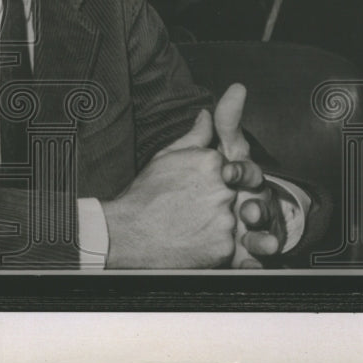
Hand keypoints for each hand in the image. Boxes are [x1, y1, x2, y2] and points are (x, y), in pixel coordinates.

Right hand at [101, 111, 236, 267]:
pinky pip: (228, 245)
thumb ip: (195, 136)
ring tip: (189, 227)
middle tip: (190, 209)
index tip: (194, 189)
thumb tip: (207, 115)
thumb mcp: (167, 156)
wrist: (129, 232)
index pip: (229, 168)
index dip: (213, 180)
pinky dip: (213, 245)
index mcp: (212, 162)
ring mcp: (226, 219)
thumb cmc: (145, 193)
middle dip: (216, 202)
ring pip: (231, 220)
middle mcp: (224, 188)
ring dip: (216, 225)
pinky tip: (192, 241)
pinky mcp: (225, 247)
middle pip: (232, 194)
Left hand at [213, 83, 285, 266]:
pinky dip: (253, 265)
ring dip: (264, 238)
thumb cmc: (211, 180)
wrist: (195, 218)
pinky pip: (251, 262)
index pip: (244, 169)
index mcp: (237, 177)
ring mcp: (247, 229)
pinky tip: (250, 267)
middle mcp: (248, 201)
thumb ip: (221, 124)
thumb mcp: (209, 152)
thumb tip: (235, 90)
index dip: (238, 168)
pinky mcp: (241, 254)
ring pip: (262, 234)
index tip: (227, 170)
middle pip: (258, 203)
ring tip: (263, 243)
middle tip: (248, 210)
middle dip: (256, 206)